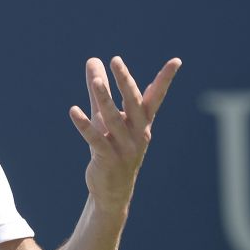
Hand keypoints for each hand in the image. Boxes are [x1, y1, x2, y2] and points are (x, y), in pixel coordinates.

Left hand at [69, 56, 180, 215]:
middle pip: (133, 103)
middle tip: (116, 60)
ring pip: (113, 119)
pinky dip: (84, 125)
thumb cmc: (111, 146)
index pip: (155, 97)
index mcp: (142, 122)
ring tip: (94, 80)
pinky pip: (96, 139)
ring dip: (104, 98)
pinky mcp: (108, 158)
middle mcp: (138, 133)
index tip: (176, 61)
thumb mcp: (105, 115)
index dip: (165, 79)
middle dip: (125, 81)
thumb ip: (99, 88)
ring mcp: (125, 147)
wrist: (113, 189)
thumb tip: (93, 59)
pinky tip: (73, 110)